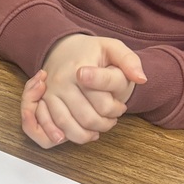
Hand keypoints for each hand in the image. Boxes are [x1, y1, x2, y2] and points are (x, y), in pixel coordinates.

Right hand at [24, 34, 145, 145]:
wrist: (61, 48)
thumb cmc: (90, 51)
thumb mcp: (112, 48)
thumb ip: (129, 61)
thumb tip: (141, 79)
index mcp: (80, 67)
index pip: (102, 101)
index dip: (116, 108)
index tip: (120, 106)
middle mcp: (61, 81)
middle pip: (87, 117)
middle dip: (105, 123)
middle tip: (112, 118)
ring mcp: (50, 93)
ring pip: (68, 125)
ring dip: (87, 133)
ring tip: (99, 128)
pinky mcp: (42, 102)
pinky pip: (50, 125)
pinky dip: (67, 135)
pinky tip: (82, 133)